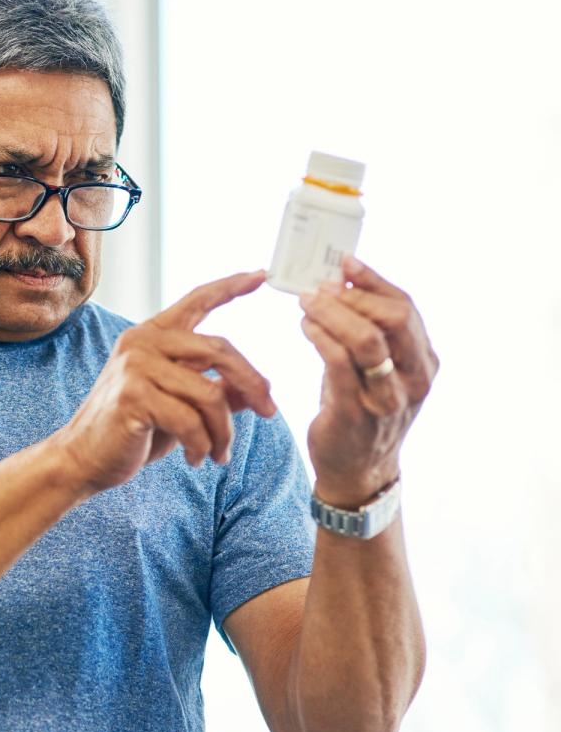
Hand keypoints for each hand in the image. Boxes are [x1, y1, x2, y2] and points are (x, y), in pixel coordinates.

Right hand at [52, 269, 277, 494]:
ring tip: (219, 454)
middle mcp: (143, 342)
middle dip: (253, 384)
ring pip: (210, 394)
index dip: (230, 287)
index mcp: (152, 335)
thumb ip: (214, 390)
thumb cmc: (133, 430)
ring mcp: (136, 366)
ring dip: (224, 431)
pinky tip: (197, 459)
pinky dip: (202, 446)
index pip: (197, 300)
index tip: (261, 274)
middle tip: (271, 413)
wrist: (84, 458)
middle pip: (220, 350)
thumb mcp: (179, 405)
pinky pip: (190, 420)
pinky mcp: (133, 396)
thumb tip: (258, 391)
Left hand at [297, 254, 439, 505]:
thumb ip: (367, 331)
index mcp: (424, 362)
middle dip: (354, 295)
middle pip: (394, 318)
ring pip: (367, 340)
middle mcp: (414, 380)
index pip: (405, 307)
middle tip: (322, 287)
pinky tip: (306, 327)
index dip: (374, 280)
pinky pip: (339, 365)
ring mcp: (388, 398)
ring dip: (333, 313)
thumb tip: (339, 282)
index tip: (345, 262)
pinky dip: (321, 338)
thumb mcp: (377, 369)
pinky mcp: (356, 413)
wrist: (359, 470)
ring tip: (308, 303)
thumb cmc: (364, 409)